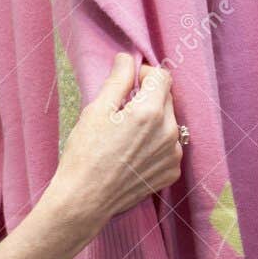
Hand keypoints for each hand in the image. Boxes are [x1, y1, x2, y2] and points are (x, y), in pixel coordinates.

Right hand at [43, 53, 182, 232]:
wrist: (85, 200)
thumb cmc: (84, 155)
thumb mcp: (96, 111)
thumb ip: (118, 81)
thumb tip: (127, 59)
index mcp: (150, 111)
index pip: (162, 76)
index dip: (144, 75)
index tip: (129, 84)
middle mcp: (169, 131)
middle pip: (167, 99)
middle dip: (148, 99)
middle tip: (121, 113)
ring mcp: (173, 154)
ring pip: (169, 123)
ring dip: (153, 122)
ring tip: (125, 138)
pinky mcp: (171, 172)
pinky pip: (169, 147)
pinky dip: (155, 145)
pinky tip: (133, 155)